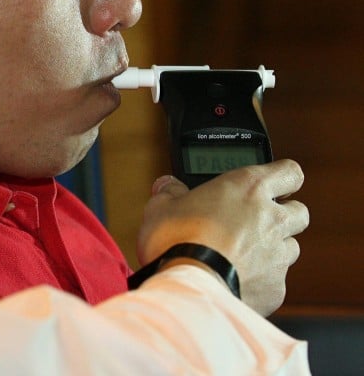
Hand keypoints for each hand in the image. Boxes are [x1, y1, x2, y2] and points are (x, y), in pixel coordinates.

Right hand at [136, 159, 308, 315]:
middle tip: (254, 220)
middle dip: (283, 214)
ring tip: (242, 254)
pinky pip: (276, 281)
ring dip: (273, 248)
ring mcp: (278, 255)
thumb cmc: (175, 240)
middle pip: (299, 210)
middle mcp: (271, 218)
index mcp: (248, 188)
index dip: (282, 177)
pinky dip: (261, 280)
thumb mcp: (161, 206)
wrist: (187, 289)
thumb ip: (170, 193)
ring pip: (291, 246)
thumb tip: (168, 186)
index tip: (269, 183)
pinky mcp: (276, 288)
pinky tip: (236, 280)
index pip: (289, 172)